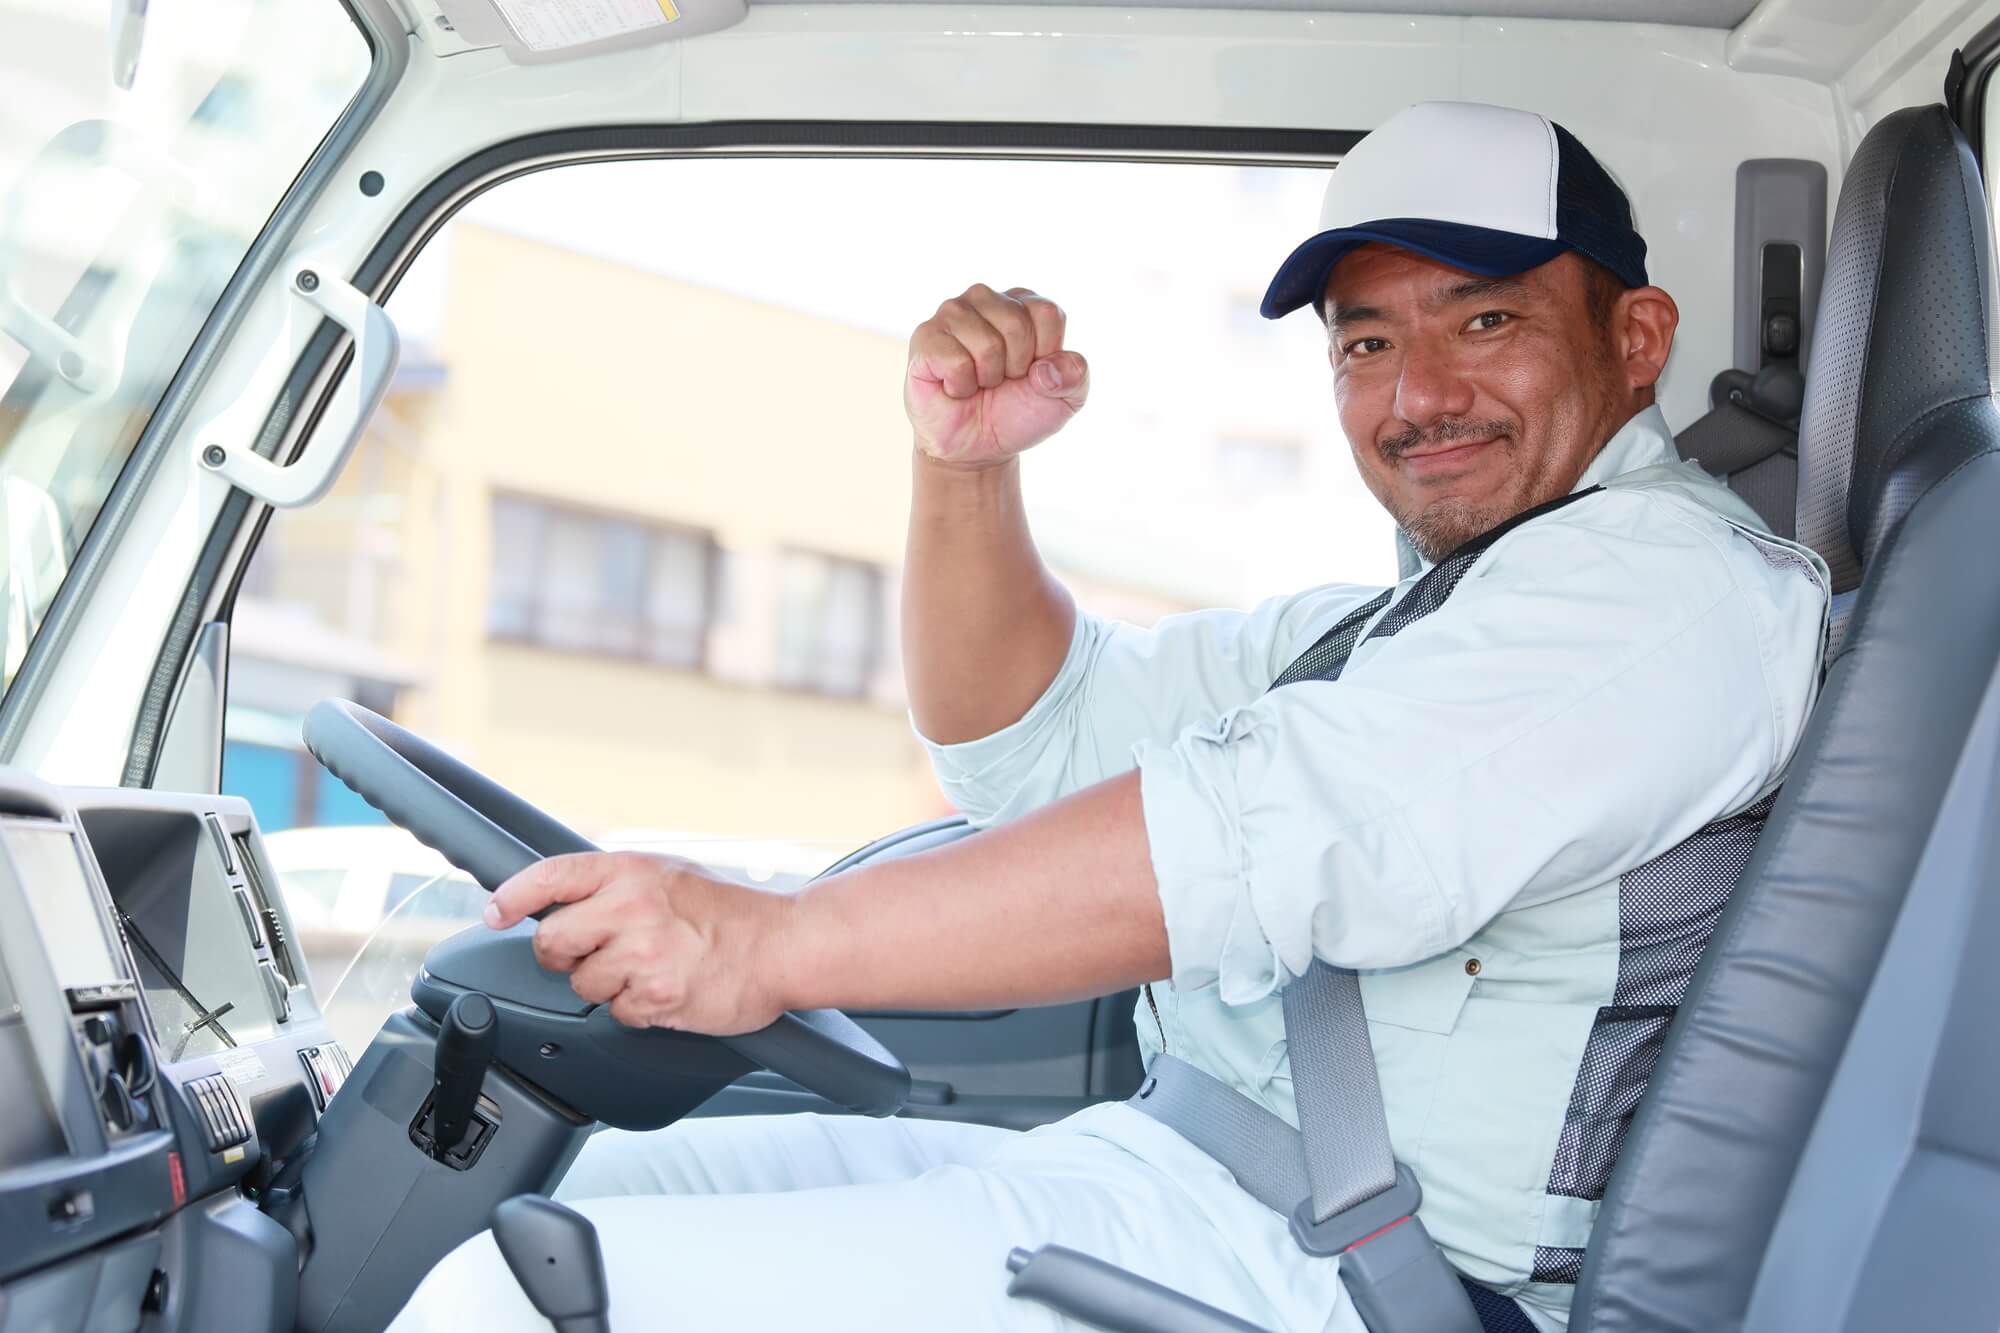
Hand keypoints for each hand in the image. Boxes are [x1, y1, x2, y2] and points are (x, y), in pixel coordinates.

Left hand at [483, 852, 795, 1035]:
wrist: (783, 945)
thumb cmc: (730, 912)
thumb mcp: (669, 874)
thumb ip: (616, 883)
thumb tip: (562, 899)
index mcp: (630, 870)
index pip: (550, 877)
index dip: (513, 896)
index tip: (495, 911)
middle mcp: (631, 907)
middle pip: (551, 941)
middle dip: (564, 955)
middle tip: (595, 954)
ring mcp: (642, 953)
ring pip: (582, 984)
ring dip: (607, 985)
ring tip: (649, 969)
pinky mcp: (656, 996)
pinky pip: (616, 1013)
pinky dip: (637, 1009)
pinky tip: (666, 989)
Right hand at [905, 284, 1089, 467]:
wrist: (977, 446)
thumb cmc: (1018, 413)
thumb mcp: (1065, 398)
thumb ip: (1075, 375)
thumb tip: (1045, 370)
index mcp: (1023, 304)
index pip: (1048, 314)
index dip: (1044, 355)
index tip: (1030, 373)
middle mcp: (986, 299)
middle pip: (1016, 324)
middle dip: (1015, 367)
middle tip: (1000, 380)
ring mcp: (952, 314)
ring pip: (987, 342)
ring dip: (988, 377)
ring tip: (978, 382)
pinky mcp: (925, 337)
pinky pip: (955, 360)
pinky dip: (961, 386)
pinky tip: (954, 387)